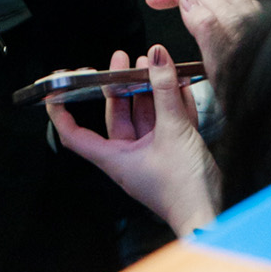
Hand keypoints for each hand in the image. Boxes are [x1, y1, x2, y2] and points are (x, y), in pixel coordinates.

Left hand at [46, 47, 218, 237]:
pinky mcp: (173, 155)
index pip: (76, 136)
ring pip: (145, 116)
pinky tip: (177, 84)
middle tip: (125, 59)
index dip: (62, 115)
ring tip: (153, 63)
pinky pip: (167, 124)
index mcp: (117, 159)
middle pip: (117, 116)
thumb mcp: (174, 131)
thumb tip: (155, 57)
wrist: (214, 215)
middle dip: (121, 85)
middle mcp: (130, 157)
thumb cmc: (185, 190)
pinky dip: (171, 104)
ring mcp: (152, 155)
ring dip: (149, 90)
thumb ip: (164, 91)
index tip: (56, 93)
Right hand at [144, 0, 256, 88]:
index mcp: (234, 26)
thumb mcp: (220, 71)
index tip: (155, 1)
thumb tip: (188, 1)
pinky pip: (243, 1)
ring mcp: (260, 21)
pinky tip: (218, 8)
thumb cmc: (256, 99)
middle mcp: (250, 18)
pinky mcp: (266, 30)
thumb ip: (205, 29)